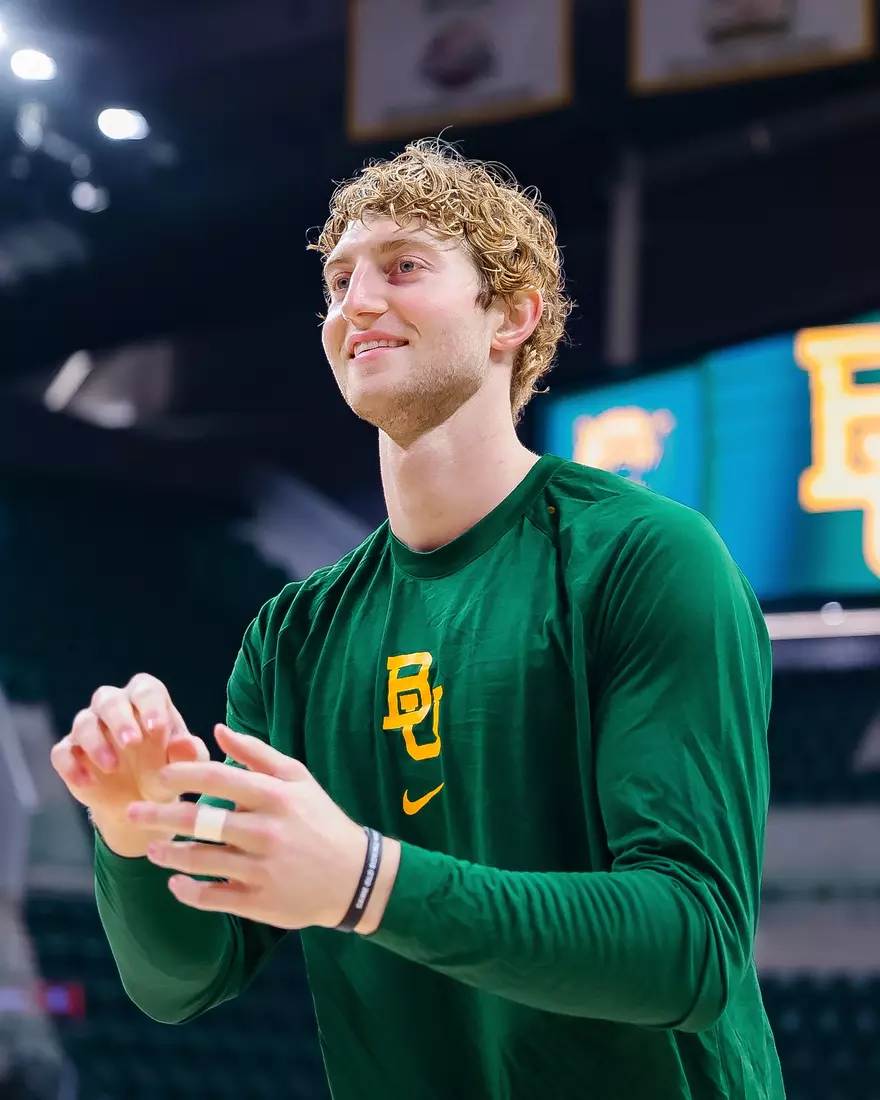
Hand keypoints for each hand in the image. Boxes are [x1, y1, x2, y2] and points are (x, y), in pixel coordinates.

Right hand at [50, 673, 209, 816]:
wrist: (140, 801)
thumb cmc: (166, 770)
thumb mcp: (183, 767)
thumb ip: (188, 754)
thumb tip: (187, 744)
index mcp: (147, 701)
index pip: (146, 689)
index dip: (150, 705)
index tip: (157, 727)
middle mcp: (115, 708)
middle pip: (109, 699)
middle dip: (120, 720)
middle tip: (132, 743)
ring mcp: (90, 728)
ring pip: (84, 722)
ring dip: (96, 743)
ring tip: (112, 767)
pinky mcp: (70, 752)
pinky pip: (62, 752)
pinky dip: (71, 766)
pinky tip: (87, 782)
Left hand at [123, 724, 399, 932]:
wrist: (355, 875)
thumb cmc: (320, 819)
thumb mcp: (298, 778)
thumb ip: (257, 753)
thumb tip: (218, 729)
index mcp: (274, 796)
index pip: (216, 779)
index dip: (181, 775)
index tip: (157, 776)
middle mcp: (265, 831)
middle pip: (198, 821)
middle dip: (157, 815)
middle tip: (130, 813)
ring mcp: (261, 869)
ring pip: (199, 861)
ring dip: (167, 854)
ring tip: (150, 849)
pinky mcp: (260, 902)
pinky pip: (212, 898)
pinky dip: (188, 891)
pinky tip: (176, 883)